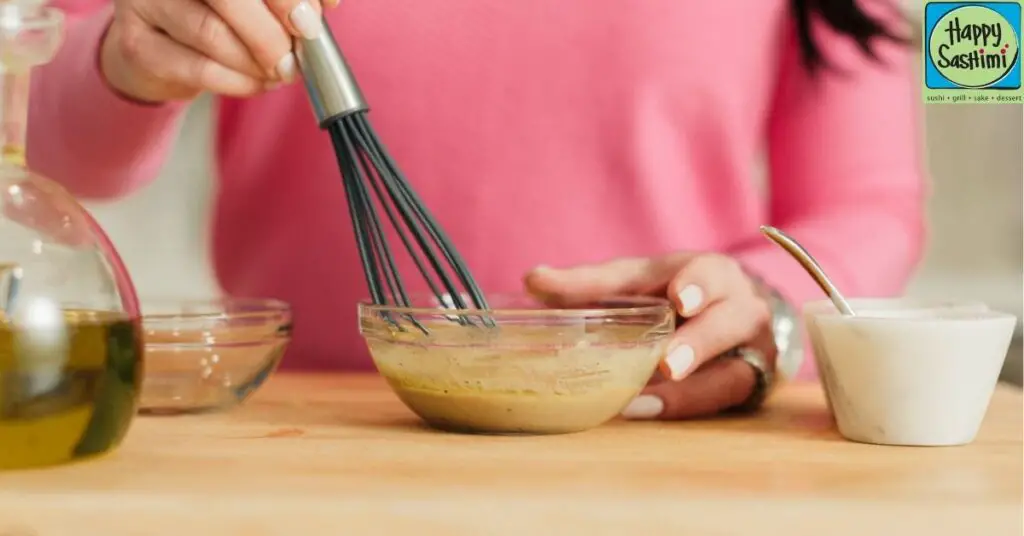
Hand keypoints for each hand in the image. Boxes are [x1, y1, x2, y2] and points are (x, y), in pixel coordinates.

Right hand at [100, 0, 337, 102]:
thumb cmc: (221, 16)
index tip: (311, 22)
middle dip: (270, 33)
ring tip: (279, 73)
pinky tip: (257, 83)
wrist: (163, 51)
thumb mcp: (258, 0)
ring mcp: (144, 1)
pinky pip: (199, 68)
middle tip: (294, 59)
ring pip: (212, 34)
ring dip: (256, 63)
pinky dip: (239, 82)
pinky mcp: (137, 44)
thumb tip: (328, 4)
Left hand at [523, 253, 776, 419]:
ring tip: (644, 402)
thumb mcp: (636, 284)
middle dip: (699, 340)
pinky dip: (686, 405)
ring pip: (733, 364)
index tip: (678, 298)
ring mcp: (751, 342)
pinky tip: (648, 411)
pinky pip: (726, 394)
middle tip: (667, 362)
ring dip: (690, 386)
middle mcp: (736, 301)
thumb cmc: (673, 296)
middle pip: (727, 316)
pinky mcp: (752, 378)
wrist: (735, 315)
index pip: (698, 272)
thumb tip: (533, 279)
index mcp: (706, 270)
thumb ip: (587, 285)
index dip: (691, 283)